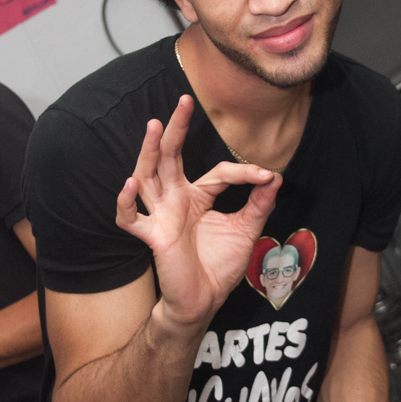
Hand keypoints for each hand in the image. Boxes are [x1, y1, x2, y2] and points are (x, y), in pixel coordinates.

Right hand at [116, 95, 280, 326]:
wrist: (205, 301)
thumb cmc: (219, 266)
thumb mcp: (246, 230)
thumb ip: (259, 203)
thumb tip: (276, 176)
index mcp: (197, 197)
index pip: (218, 173)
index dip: (244, 172)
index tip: (268, 176)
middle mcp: (176, 201)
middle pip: (170, 158)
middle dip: (175, 130)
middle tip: (184, 100)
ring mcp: (161, 217)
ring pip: (147, 178)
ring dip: (149, 152)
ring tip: (154, 127)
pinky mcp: (153, 237)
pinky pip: (130, 219)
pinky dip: (125, 203)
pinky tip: (128, 184)